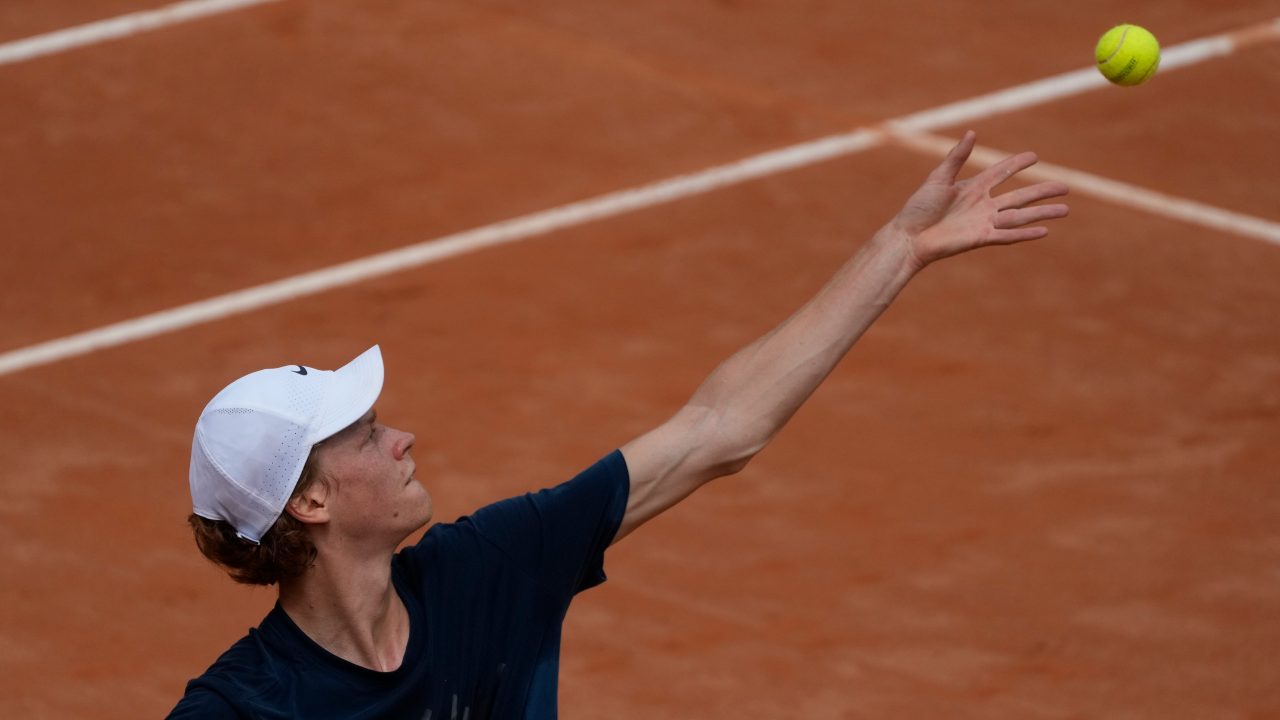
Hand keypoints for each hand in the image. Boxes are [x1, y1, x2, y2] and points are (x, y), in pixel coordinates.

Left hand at [891, 131, 1069, 270]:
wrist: (908, 236)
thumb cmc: (917, 208)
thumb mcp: (938, 178)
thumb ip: (956, 158)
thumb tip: (971, 133)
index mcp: (972, 187)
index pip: (1001, 172)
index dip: (1017, 164)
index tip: (1035, 156)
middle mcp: (983, 204)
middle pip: (1020, 196)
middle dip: (1043, 191)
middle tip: (1066, 186)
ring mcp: (984, 222)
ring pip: (1020, 216)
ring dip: (1042, 213)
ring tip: (1065, 209)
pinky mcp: (981, 238)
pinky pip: (1008, 235)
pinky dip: (1025, 233)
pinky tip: (1044, 231)